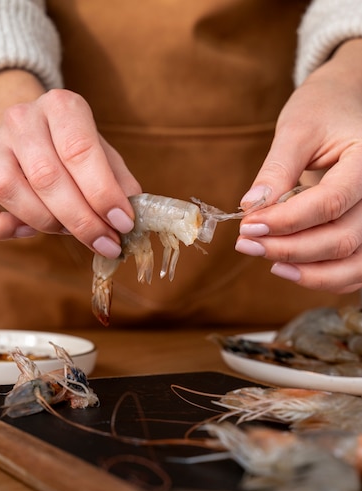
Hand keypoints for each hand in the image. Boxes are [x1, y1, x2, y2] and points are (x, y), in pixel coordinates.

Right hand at [0, 71, 140, 257]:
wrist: (30, 134)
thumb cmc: (74, 149)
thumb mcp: (104, 156)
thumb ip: (120, 183)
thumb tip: (131, 218)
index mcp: (61, 106)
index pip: (79, 150)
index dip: (103, 193)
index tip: (123, 224)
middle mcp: (22, 119)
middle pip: (46, 176)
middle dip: (82, 220)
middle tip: (106, 244)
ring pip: (9, 191)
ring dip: (46, 223)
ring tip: (70, 230)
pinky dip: (2, 228)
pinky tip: (28, 230)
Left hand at [235, 39, 361, 292]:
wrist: (348, 106)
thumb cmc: (325, 110)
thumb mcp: (298, 129)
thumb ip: (276, 169)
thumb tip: (251, 207)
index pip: (329, 203)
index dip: (286, 220)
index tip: (248, 225)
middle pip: (341, 240)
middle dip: (288, 249)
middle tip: (246, 243)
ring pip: (352, 266)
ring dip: (305, 272)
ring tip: (265, 259)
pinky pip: (353, 271)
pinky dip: (321, 277)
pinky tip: (286, 268)